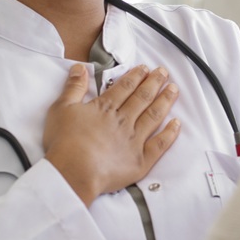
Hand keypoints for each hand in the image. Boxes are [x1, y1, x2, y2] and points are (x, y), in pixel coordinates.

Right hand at [44, 64, 179, 205]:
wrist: (74, 172)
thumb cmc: (65, 142)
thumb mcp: (62, 109)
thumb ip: (73, 87)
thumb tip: (79, 68)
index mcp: (106, 108)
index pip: (125, 87)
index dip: (136, 76)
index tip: (146, 69)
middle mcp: (123, 121)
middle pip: (142, 98)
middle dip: (154, 83)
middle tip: (164, 73)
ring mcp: (134, 140)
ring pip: (153, 116)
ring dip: (165, 101)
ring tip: (174, 90)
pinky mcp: (140, 160)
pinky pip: (160, 144)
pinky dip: (170, 133)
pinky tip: (177, 123)